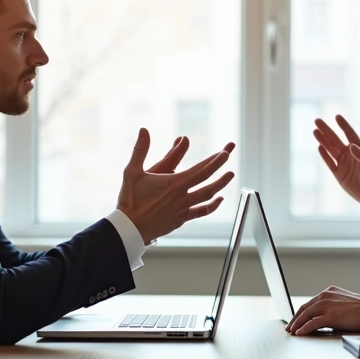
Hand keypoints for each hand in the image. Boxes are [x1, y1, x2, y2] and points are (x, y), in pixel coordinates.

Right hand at [118, 128, 235, 243]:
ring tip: (230, 175)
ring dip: (221, 184)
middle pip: (208, 180)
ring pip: (208, 196)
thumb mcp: (132, 171)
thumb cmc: (130, 200)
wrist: (129, 228)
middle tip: (229, 154)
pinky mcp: (181, 219)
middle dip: (221, 166)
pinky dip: (212, 206)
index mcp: (174, 183)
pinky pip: (201, 212)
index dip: (214, 160)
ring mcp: (183, 209)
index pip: (200, 169)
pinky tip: (218, 200)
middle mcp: (182, 196)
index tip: (225, 152)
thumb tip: (144, 130)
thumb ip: (140, 149)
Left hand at [285, 286, 359, 335]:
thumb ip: (332, 306)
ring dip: (297, 324)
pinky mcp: (331, 315)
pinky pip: (313, 322)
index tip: (295, 321)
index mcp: (329, 292)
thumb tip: (322, 318)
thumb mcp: (343, 303)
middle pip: (305, 308)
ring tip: (292, 333)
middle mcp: (326, 295)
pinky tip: (300, 333)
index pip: (310, 303)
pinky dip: (304, 328)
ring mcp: (328, 304)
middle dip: (295, 319)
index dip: (301, 313)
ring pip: (306, 314)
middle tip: (289, 329)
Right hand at [313, 115, 359, 223]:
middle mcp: (351, 155)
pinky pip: (330, 163)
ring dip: (323, 141)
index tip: (337, 116)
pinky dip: (324, 156)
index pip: (350, 134)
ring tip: (315, 131)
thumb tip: (351, 146)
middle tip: (317, 121)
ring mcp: (344, 164)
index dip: (343, 126)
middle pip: (336, 140)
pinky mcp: (339, 175)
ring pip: (331, 150)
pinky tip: (319, 147)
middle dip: (327, 130)